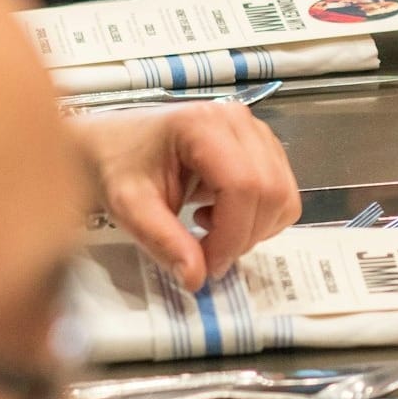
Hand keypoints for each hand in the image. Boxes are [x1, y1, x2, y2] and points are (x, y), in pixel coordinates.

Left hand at [77, 105, 300, 289]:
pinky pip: (283, 189)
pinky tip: (222, 212)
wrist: (114, 142)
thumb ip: (164, 242)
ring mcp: (256, 129)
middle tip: (208, 257)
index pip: (243, 185)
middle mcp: (239, 120)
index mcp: (203, 126)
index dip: (232, 234)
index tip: (207, 265)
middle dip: (244, 237)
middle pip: (270, 190)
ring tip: (210, 229)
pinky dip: (260, 216)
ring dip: (254, 228)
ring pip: (283, 193)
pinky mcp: (264, 144)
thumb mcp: (130, 207)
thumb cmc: (118, 166)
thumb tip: (196, 278)